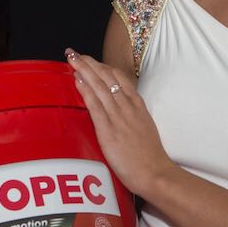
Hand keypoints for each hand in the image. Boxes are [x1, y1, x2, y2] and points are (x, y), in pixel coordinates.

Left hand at [66, 48, 172, 198]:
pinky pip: (95, 105)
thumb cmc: (150, 158)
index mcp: (138, 106)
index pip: (120, 78)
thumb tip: (120, 113)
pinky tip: (76, 80)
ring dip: (84, 70)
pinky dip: (85, 90)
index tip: (92, 60)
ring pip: (100, 86)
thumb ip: (134, 117)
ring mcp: (119, 118)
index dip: (103, 67)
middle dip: (89, 63)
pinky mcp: (109, 130)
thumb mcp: (145, 129)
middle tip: (75, 53)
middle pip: (107, 77)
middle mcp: (128, 107)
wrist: (155, 173)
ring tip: (72, 59)